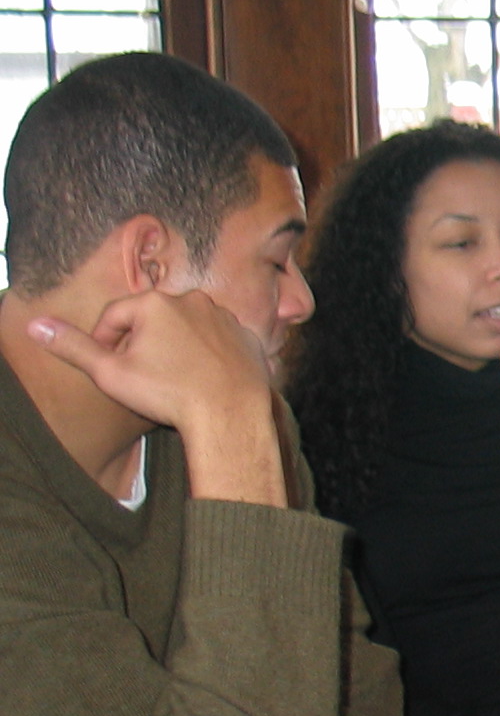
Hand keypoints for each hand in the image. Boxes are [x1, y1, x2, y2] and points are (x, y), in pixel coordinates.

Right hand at [29, 290, 283, 504]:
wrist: (230, 415)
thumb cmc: (168, 393)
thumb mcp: (109, 373)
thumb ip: (74, 346)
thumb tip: (37, 326)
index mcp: (155, 302)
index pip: (115, 315)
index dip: (104, 340)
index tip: (105, 365)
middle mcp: (193, 300)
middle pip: (152, 319)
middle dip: (141, 342)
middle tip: (139, 374)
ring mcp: (224, 317)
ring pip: (187, 328)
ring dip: (175, 346)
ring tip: (170, 378)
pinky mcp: (247, 336)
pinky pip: (217, 341)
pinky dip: (207, 355)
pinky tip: (201, 378)